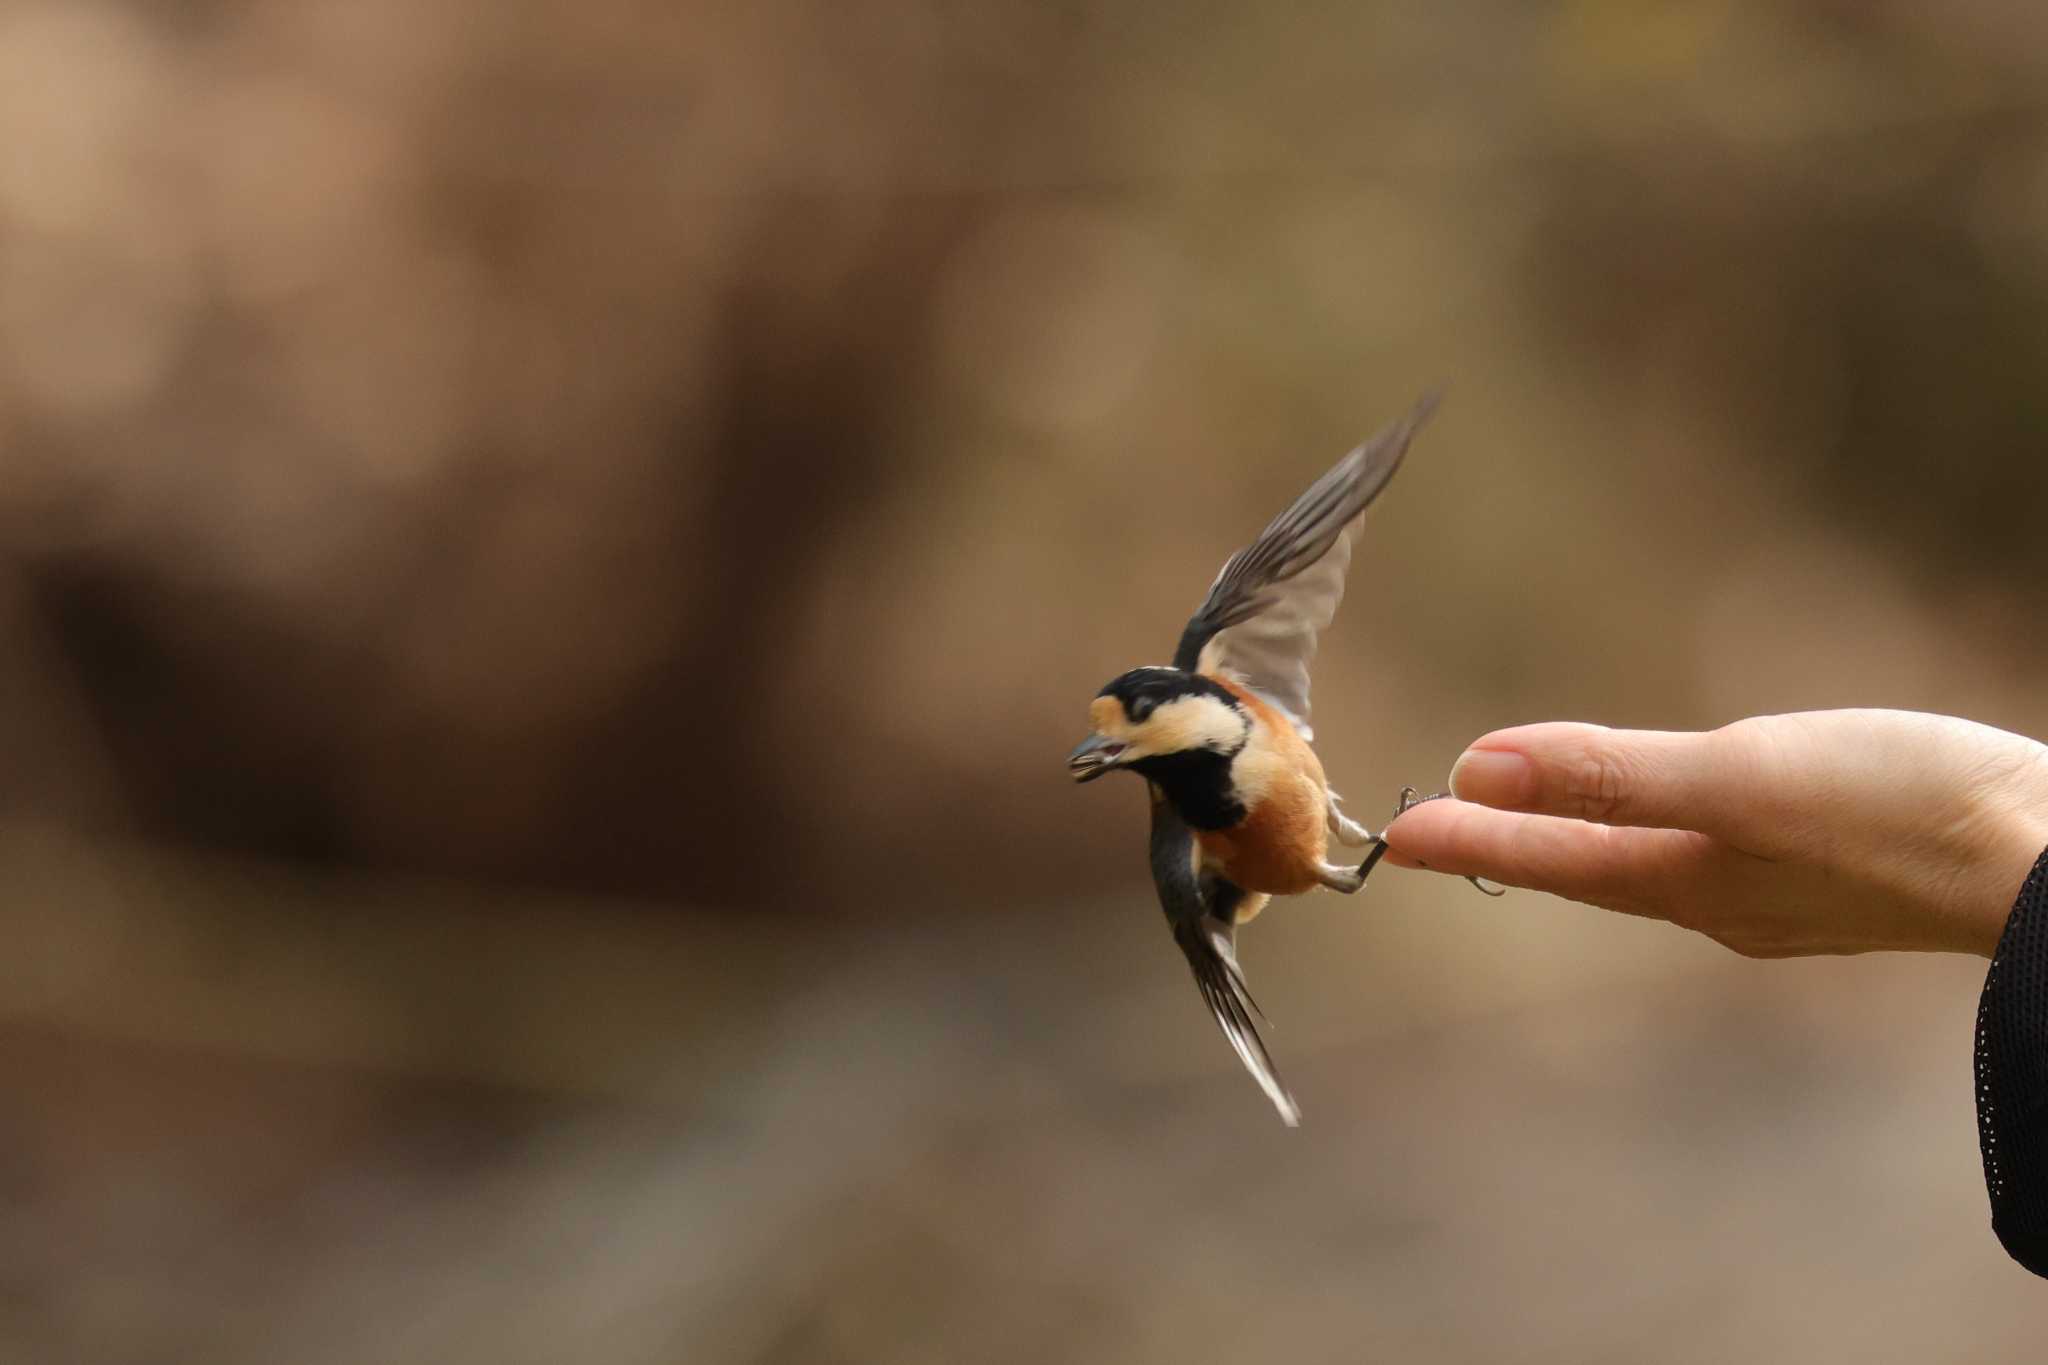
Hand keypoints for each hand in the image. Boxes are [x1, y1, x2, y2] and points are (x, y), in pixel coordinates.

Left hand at [1382, 710, 2047, 957]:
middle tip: (1446, 831)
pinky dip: (1667, 832)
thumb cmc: (1902, 814)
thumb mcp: (1742, 777)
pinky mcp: (1837, 875)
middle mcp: (1721, 900)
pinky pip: (1716, 855)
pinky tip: (1689, 821)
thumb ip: (1612, 776)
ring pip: (1653, 866)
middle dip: (1514, 848)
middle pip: (1591, 871)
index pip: (1547, 861)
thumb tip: (1480, 771)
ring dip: (1586, 843)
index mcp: (1686, 880)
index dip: (1470, 841)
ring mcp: (1782, 895)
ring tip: (1541, 825)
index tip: (1395, 836)